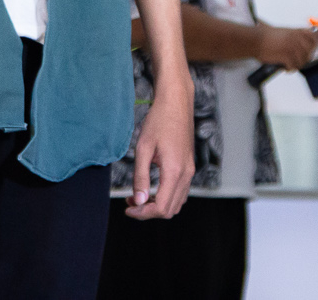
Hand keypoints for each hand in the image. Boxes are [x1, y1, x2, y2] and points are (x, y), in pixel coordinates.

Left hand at [126, 74, 194, 219]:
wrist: (176, 102)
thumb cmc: (158, 121)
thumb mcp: (143, 148)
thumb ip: (140, 177)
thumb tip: (138, 201)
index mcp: (174, 171)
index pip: (161, 208)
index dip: (143, 213)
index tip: (127, 208)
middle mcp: (186, 174)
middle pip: (170, 210)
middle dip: (148, 211)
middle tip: (130, 202)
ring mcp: (190, 171)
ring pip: (177, 203)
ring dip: (158, 205)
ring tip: (138, 196)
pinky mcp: (189, 166)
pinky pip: (181, 192)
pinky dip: (166, 197)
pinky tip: (152, 188)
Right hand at [255, 24, 317, 70]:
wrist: (255, 40)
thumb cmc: (266, 36)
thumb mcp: (283, 32)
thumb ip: (294, 36)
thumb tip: (302, 43)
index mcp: (295, 32)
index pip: (313, 36)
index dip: (315, 43)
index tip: (312, 48)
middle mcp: (295, 39)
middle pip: (310, 51)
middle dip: (306, 57)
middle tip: (299, 61)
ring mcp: (291, 47)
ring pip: (303, 60)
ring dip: (297, 65)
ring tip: (291, 66)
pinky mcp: (286, 56)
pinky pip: (294, 66)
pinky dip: (290, 69)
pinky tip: (286, 68)